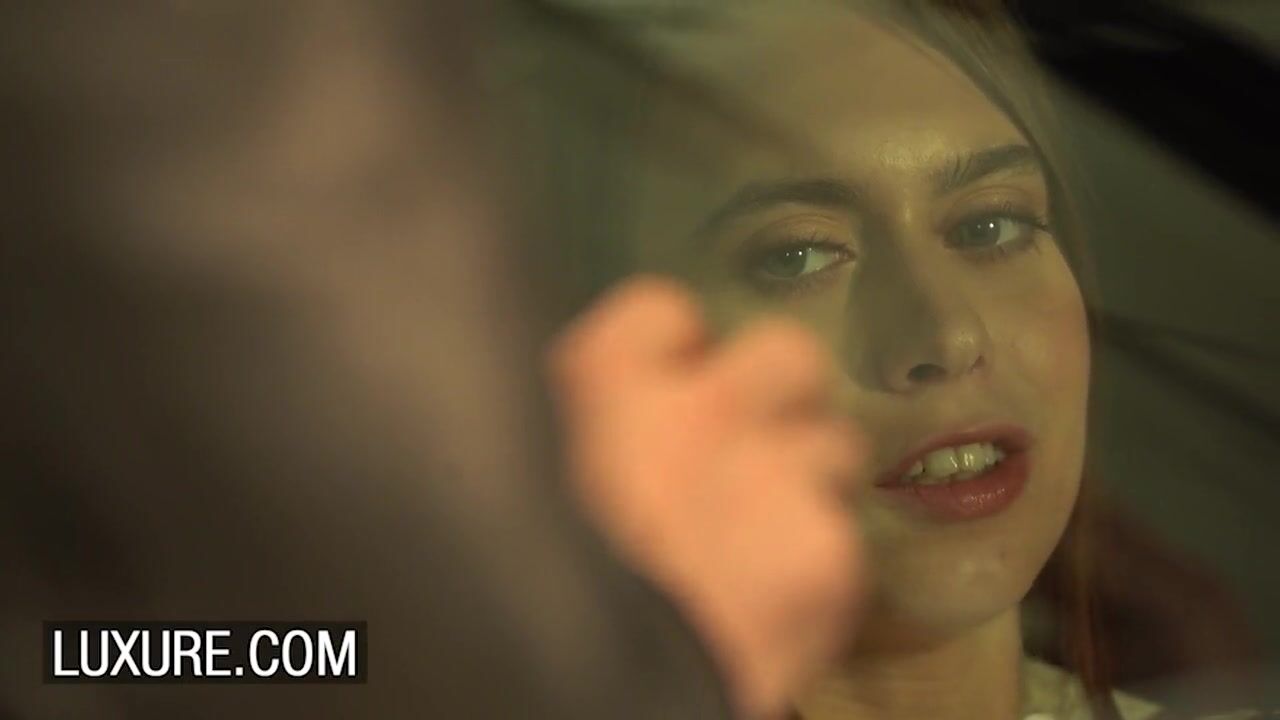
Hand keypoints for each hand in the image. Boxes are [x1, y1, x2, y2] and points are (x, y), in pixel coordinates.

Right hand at [548, 276, 866, 718]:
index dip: (673, 354)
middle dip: (778, 396)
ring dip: (807, 480)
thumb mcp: (524, 480)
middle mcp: (703, 407)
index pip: (665, 311)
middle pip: (786, 353)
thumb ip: (581, 428)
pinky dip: (816, 564)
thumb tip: (609, 413)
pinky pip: (840, 536)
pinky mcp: (828, 554)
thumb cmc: (535, 589)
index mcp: (604, 381)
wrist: (595, 694)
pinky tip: (777, 601)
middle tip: (751, 447)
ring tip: (767, 538)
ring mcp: (776, 477)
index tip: (669, 390)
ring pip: (833, 444)